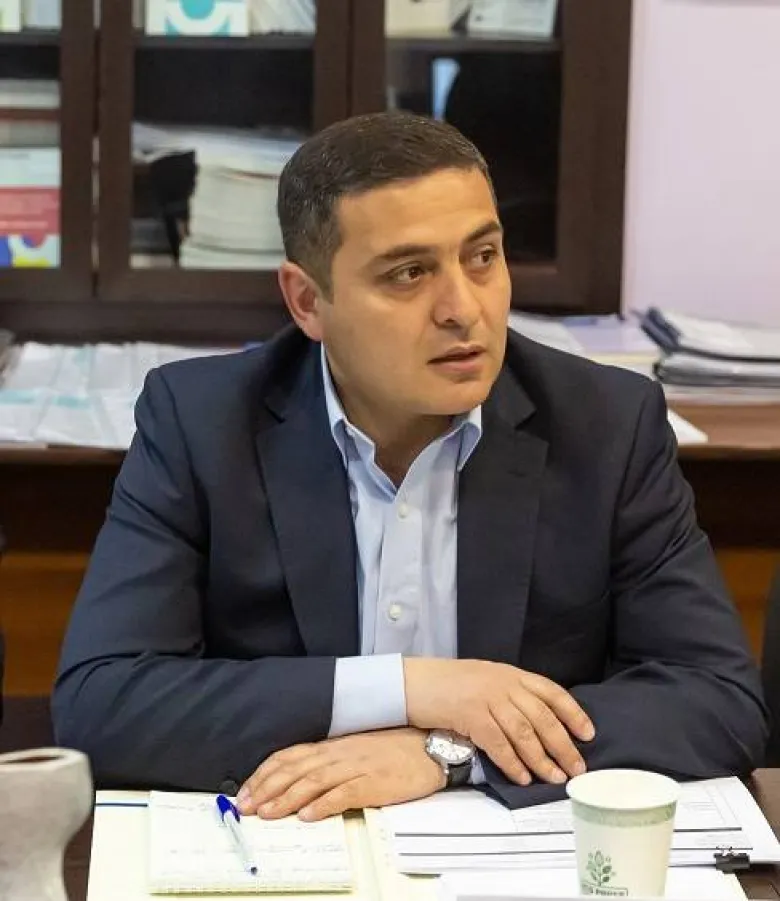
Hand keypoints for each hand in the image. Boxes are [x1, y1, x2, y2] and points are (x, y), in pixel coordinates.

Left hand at [236, 728, 444, 821]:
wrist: (430, 744)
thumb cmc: (395, 748)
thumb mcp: (356, 749)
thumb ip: (330, 761)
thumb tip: (301, 780)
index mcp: (333, 746)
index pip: (289, 756)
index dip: (265, 774)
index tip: (246, 791)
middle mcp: (339, 754)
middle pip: (295, 770)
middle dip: (266, 788)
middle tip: (245, 807)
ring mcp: (356, 767)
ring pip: (313, 782)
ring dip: (286, 799)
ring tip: (267, 814)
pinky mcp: (374, 782)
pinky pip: (345, 793)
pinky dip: (325, 804)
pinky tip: (309, 816)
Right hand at [404, 658, 594, 785]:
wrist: (416, 681)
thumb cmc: (450, 685)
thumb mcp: (486, 681)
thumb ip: (511, 695)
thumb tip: (538, 725)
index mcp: (511, 674)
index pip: (552, 692)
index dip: (573, 713)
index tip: (588, 734)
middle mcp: (504, 683)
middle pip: (543, 717)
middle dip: (564, 745)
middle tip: (577, 768)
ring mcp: (487, 698)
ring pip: (525, 732)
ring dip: (543, 759)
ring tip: (555, 778)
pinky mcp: (471, 715)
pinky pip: (499, 743)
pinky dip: (513, 763)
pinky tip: (523, 777)